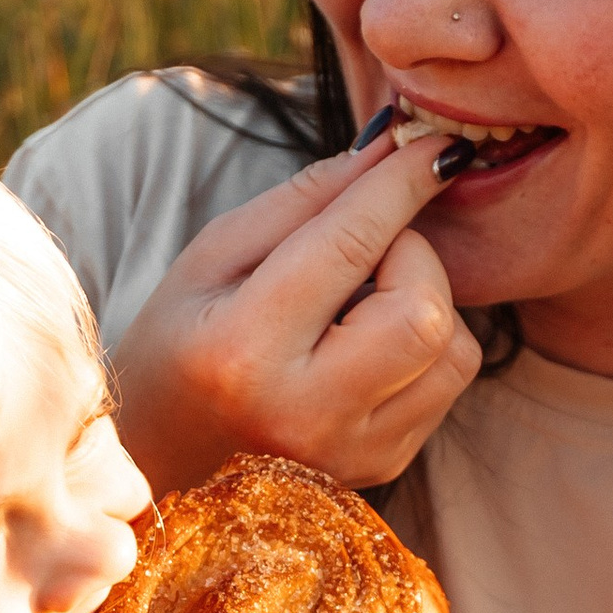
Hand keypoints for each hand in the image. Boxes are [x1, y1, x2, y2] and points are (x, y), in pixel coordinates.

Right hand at [108, 136, 482, 492]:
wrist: (158, 460)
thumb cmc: (179, 343)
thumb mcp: (213, 257)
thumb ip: (303, 199)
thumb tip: (388, 146)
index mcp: (242, 350)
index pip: (350, 245)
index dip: (401, 183)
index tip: (436, 144)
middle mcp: (302, 414)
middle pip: (423, 313)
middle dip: (415, 254)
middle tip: (372, 244)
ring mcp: (347, 453)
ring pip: (453, 353)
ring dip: (426, 301)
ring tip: (363, 300)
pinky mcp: (380, 468)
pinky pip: (445, 386)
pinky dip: (425, 347)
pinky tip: (367, 344)